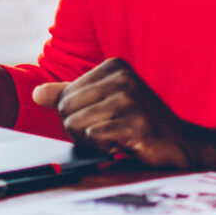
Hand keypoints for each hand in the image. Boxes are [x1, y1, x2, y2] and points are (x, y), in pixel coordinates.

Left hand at [35, 58, 201, 166]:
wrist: (179, 143)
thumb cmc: (138, 122)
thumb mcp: (102, 102)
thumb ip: (68, 95)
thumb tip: (36, 94)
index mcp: (113, 67)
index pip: (64, 97)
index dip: (76, 117)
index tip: (104, 119)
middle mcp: (122, 78)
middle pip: (66, 110)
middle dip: (80, 130)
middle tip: (109, 131)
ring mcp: (131, 99)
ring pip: (77, 125)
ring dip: (93, 140)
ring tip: (117, 137)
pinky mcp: (136, 123)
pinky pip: (94, 138)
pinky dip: (105, 147)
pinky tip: (125, 144)